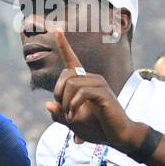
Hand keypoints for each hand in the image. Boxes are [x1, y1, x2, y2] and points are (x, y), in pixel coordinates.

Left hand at [45, 30, 147, 151]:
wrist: (118, 136)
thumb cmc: (96, 128)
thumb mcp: (71, 123)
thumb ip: (58, 115)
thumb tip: (47, 104)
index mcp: (84, 82)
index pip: (72, 60)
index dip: (64, 45)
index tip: (57, 29)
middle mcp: (92, 78)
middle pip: (65, 75)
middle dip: (58, 94)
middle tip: (64, 111)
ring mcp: (99, 84)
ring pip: (71, 84)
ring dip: (66, 103)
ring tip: (71, 116)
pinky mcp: (104, 92)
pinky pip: (81, 93)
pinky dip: (73, 106)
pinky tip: (75, 115)